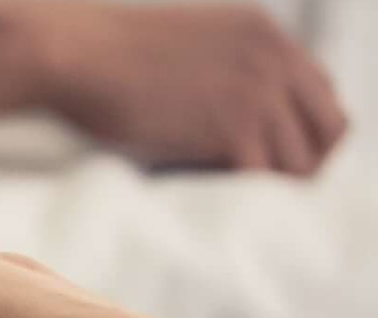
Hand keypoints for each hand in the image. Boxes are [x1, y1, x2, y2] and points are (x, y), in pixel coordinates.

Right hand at [41, 2, 347, 175]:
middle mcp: (275, 58)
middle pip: (329, 127)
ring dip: (269, 185)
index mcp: (264, 33)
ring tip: (231, 196)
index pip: (321, 90)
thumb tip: (232, 122)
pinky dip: (243, 197)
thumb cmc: (103, 57)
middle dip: (305, 161)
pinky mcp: (234, 127)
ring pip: (300, 162)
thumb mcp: (186, 44)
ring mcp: (259, 92)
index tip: (277, 154)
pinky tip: (215, 199)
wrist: (72, 55)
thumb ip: (225, 70)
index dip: (304, 128)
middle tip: (265, 186)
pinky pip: (263, 178)